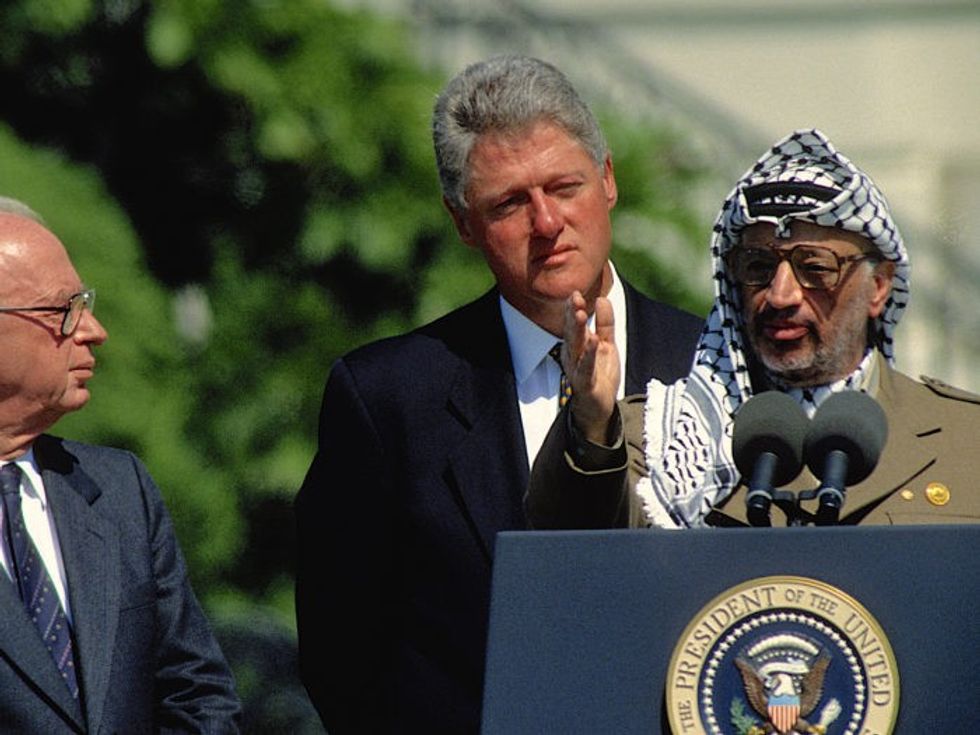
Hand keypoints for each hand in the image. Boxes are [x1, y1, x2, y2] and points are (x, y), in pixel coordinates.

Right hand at [560, 291, 619, 443]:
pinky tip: (594, 341)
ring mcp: (577, 369)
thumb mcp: (607, 344)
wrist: (599, 407)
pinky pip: (586, 368)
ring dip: (578, 330)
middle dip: (573, 314)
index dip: (573, 308)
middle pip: (572, 332)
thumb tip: (603, 298)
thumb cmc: (600, 374)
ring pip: (576, 347)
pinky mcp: (585, 384)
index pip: (573, 323)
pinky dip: (589, 355)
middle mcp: (572, 355)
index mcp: (576, 344)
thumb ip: (605, 323)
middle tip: (575, 298)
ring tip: (582, 314)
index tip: (576, 292)